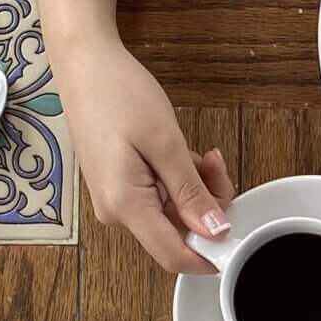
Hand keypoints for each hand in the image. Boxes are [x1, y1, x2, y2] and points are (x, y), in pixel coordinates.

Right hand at [60, 35, 233, 273]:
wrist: (83, 64)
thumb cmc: (117, 93)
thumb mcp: (166, 142)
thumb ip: (191, 192)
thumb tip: (215, 231)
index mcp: (125, 204)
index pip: (173, 256)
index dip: (210, 255)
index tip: (237, 237)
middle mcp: (116, 210)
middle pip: (177, 233)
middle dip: (207, 208)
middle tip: (217, 167)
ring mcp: (115, 199)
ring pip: (172, 214)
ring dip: (196, 190)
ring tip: (202, 154)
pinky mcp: (119, 186)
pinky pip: (159, 197)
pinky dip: (179, 181)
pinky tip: (183, 154)